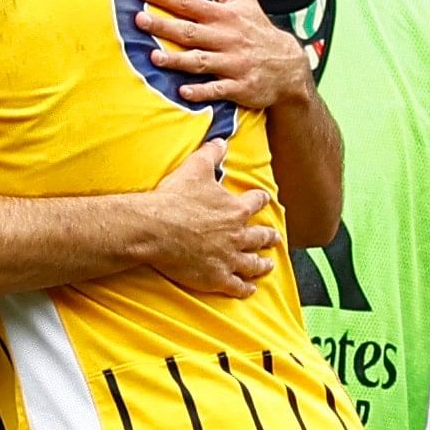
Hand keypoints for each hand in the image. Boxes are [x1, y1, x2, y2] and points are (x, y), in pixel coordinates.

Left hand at [129, 0, 312, 109]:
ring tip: (154, 57)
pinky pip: (218, 90)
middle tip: (138, 20)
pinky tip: (183, 92)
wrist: (287, 65)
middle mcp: (226, 38)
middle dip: (164, 25)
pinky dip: (202, 92)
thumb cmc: (254, 26)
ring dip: (178, 60)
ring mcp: (233, 63)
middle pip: (190, 31)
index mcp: (224, 15)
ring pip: (201, 61)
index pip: (188, 2)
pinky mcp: (239, 86)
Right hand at [138, 139, 278, 296]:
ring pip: (252, 263)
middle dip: (268, 237)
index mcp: (235, 209)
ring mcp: (228, 258)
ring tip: (267, 265)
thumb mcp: (194, 168)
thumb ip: (211, 153)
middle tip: (274, 238)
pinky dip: (245, 288)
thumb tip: (221, 140)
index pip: (256, 202)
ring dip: (262, 264)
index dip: (260, 200)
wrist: (155, 228)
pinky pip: (236, 286)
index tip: (264, 199)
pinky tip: (249, 289)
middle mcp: (237, 235)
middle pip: (260, 236)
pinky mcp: (216, 277)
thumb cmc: (174, 199)